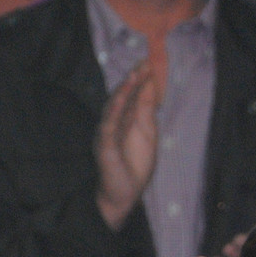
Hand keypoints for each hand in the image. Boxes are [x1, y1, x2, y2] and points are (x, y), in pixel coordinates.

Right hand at [96, 62, 157, 230]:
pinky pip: (109, 126)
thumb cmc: (135, 163)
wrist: (124, 194)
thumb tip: (151, 85)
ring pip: (114, 107)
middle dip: (133, 79)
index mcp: (126, 118)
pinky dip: (115, 111)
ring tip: (133, 75)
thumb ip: (147, 110)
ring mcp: (108, 132)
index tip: (150, 62)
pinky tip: (121, 99)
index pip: (133, 94)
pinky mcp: (105, 146)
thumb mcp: (148, 133)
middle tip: (144, 63)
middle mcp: (114, 121)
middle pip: (123, 96)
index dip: (141, 79)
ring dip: (124, 90)